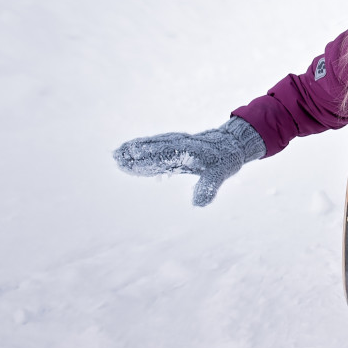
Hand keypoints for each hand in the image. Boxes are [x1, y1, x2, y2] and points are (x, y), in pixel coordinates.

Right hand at [112, 117, 265, 205]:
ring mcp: (176, 143)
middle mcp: (180, 145)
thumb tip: (199, 204)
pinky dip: (143, 147)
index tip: (131, 162)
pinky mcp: (175, 145)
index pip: (164, 157)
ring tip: (117, 154)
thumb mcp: (219, 175)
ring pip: (153, 145)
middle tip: (116, 157)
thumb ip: (209, 188)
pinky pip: (157, 145)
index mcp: (189, 152)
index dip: (147, 160)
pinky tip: (131, 152)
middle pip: (154, 149)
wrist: (231, 143)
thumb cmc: (225, 160)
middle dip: (136, 154)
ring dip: (136, 149)